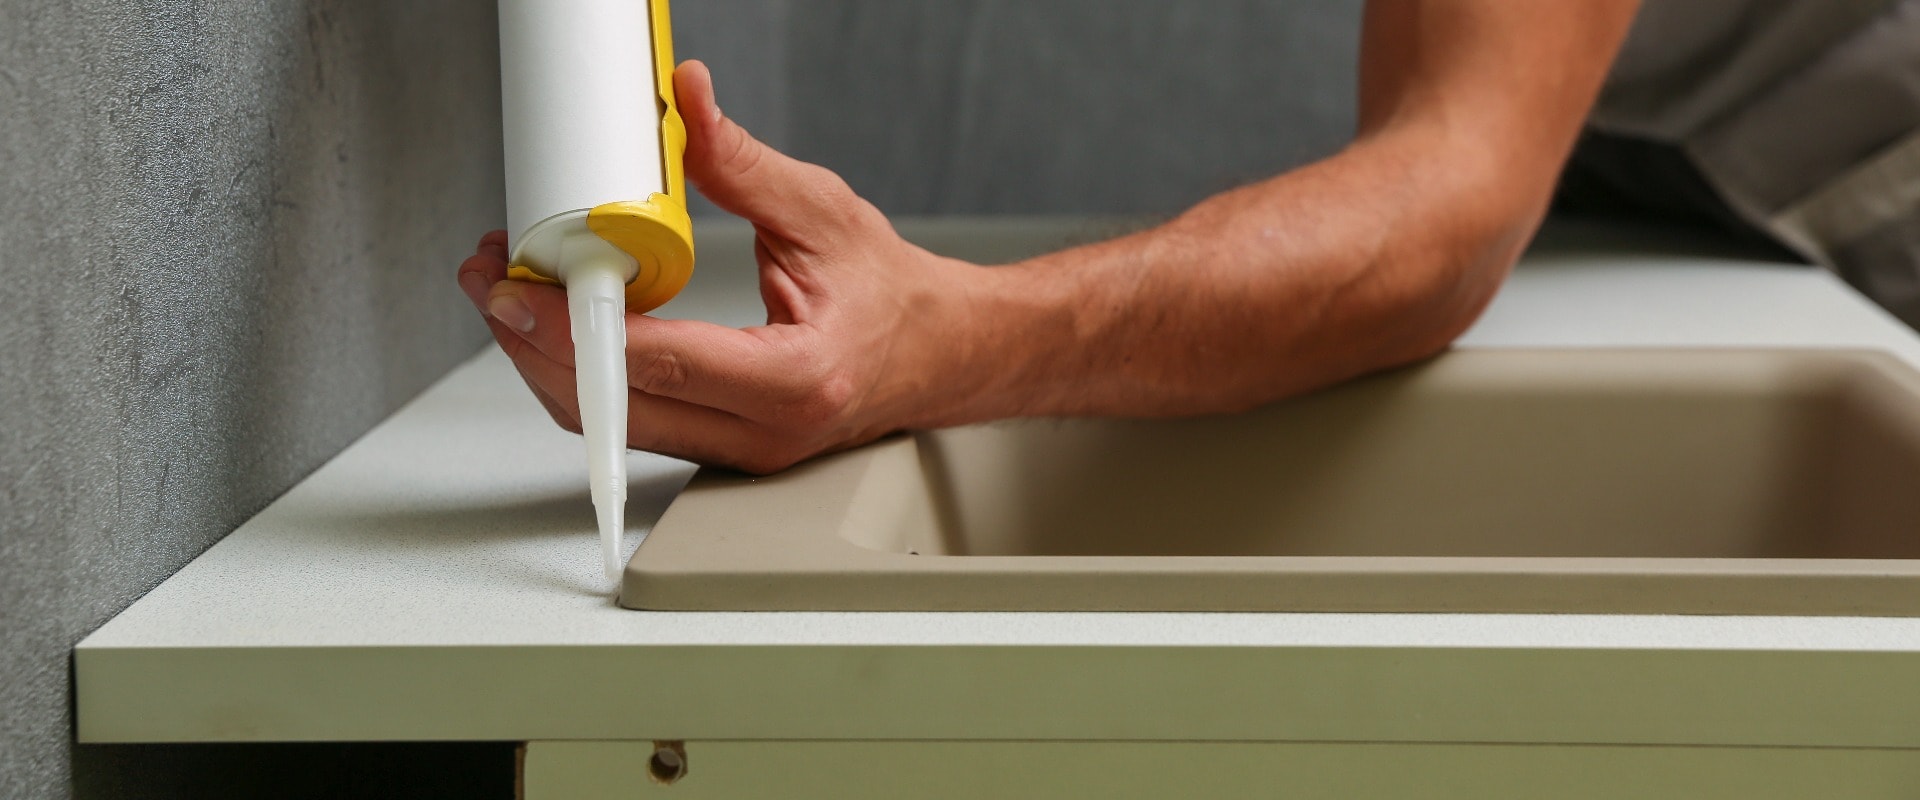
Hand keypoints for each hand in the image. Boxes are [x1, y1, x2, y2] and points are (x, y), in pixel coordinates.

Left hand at [458, 60, 988, 473]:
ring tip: (516, 297)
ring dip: (549, 363)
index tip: (525, 290)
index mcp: (796, 379)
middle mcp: (765, 432)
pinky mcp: (720, 448)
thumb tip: (684, 102)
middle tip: (496, 285)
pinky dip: (586, 375)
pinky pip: (632, 420)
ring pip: (611, 424)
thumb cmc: (894, 297)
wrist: (943, 354)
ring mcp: (740, 451)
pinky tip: (563, 326)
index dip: (578, 327)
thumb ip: (740, 163)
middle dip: (536, 345)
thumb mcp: (821, 213)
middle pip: (614, 407)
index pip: (661, 361)